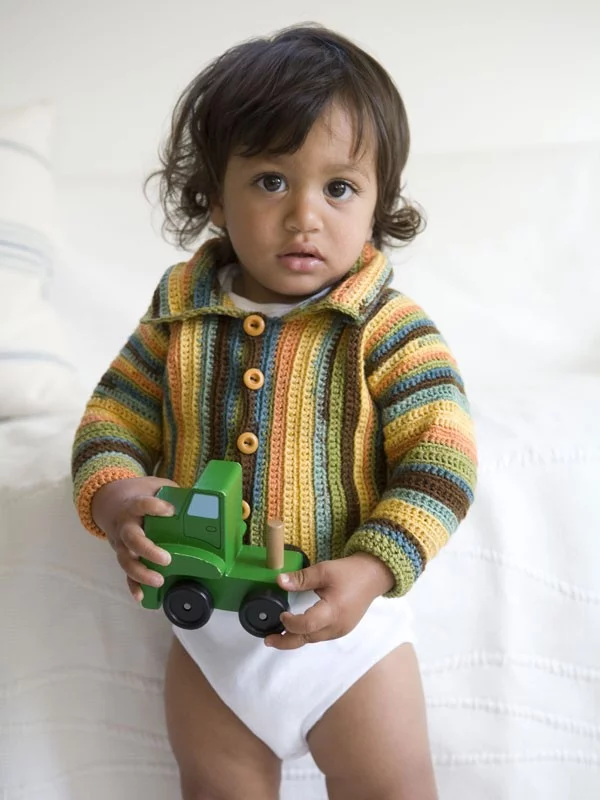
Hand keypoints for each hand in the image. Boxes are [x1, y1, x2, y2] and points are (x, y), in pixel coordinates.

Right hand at [91, 476, 178, 601]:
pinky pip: (125, 573)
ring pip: (126, 560)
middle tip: (166, 559)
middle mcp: (124, 526)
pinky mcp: (123, 555)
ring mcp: (121, 543)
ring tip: (159, 580)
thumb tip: (199, 498)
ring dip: (141, 573)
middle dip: (148, 550)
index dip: (154, 507)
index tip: (170, 511)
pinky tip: (141, 596)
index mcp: (133, 505)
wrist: (110, 500)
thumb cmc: (139, 493)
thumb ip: (172, 492)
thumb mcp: (154, 485)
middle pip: (132, 539)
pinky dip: (132, 586)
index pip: (141, 504)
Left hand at [264, 552, 393, 649]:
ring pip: (313, 639)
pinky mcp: (342, 629)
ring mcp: (340, 630)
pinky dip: (307, 633)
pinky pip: (320, 636)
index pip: (307, 625)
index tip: (280, 614)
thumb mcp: (324, 570)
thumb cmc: (349, 572)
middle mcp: (337, 626)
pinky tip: (297, 627)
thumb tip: (279, 581)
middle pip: (307, 638)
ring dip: (296, 637)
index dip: (290, 623)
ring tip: (278, 633)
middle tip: (268, 639)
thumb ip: (301, 579)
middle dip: (286, 641)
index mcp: (333, 610)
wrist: (373, 576)